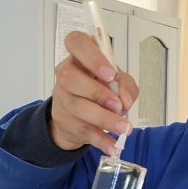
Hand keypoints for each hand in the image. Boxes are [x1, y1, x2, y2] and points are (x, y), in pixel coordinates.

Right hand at [50, 31, 138, 156]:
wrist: (79, 114)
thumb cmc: (100, 88)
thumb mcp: (117, 82)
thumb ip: (125, 86)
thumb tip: (124, 101)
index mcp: (79, 56)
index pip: (76, 42)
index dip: (92, 57)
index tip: (109, 73)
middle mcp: (65, 74)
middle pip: (71, 78)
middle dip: (97, 93)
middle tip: (118, 106)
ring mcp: (62, 98)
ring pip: (77, 106)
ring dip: (103, 119)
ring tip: (123, 128)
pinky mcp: (65, 121)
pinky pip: (82, 130)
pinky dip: (100, 140)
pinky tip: (113, 146)